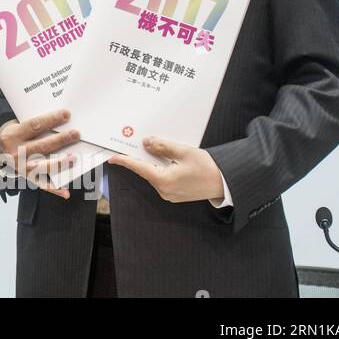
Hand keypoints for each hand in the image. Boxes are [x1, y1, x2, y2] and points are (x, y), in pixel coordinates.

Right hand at [0, 109, 81, 199]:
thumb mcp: (17, 125)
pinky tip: (66, 192)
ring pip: (42, 166)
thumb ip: (35, 126)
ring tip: (73, 157)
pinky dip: (55, 189)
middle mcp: (15, 153)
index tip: (66, 114)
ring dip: (59, 163)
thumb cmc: (14, 134)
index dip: (50, 120)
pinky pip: (42, 185)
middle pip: (41, 146)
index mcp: (12, 135)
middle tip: (76, 134)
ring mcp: (21, 168)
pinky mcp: (27, 178)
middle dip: (60, 140)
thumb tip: (61, 124)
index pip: (34, 125)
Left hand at [105, 136, 224, 202]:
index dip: (125, 161)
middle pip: (146, 170)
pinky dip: (160, 168)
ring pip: (154, 174)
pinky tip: (164, 158)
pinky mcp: (176, 194)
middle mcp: (164, 191)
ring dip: (152, 162)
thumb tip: (146, 143)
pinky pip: (162, 178)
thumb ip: (163, 146)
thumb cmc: (208, 168)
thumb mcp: (184, 152)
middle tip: (134, 144)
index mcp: (164, 181)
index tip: (112, 157)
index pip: (139, 168)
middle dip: (140, 157)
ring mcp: (170, 194)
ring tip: (151, 148)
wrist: (226, 183)